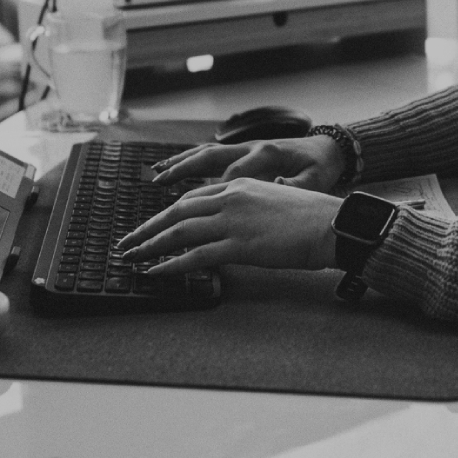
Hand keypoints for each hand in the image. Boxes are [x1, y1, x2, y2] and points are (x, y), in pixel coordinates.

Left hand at [116, 178, 341, 275]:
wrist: (330, 225)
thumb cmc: (309, 218)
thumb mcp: (273, 202)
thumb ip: (247, 210)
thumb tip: (230, 227)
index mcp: (239, 186)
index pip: (192, 199)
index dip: (166, 214)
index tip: (150, 226)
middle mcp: (231, 198)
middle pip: (177, 212)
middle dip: (147, 229)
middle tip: (127, 243)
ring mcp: (233, 221)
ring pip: (180, 232)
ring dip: (151, 246)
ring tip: (133, 258)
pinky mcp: (239, 245)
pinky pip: (196, 256)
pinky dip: (172, 264)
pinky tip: (157, 272)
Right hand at [151, 134, 344, 192]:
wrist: (327, 149)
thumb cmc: (320, 168)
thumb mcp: (314, 180)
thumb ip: (295, 186)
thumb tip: (277, 186)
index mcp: (267, 154)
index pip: (234, 172)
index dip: (216, 190)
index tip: (199, 208)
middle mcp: (250, 147)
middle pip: (210, 157)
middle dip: (183, 170)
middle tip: (158, 182)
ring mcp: (244, 148)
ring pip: (205, 154)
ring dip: (180, 163)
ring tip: (156, 174)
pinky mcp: (241, 153)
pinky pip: (210, 157)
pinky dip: (190, 162)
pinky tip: (172, 171)